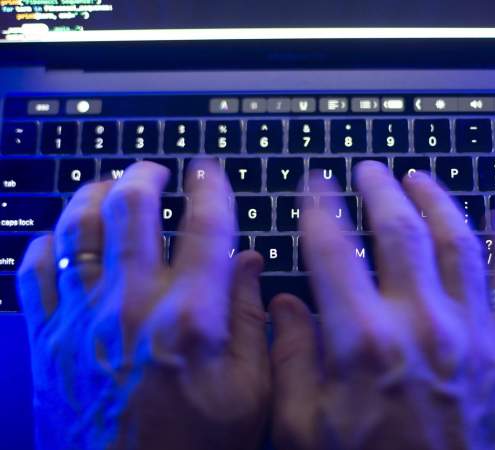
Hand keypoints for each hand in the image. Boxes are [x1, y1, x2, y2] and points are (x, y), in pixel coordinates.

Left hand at [18, 162, 269, 449]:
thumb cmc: (198, 446)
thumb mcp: (250, 391)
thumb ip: (252, 320)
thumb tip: (250, 261)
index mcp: (190, 319)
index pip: (205, 229)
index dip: (210, 189)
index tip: (209, 170)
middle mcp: (131, 307)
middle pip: (130, 210)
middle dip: (144, 176)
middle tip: (155, 170)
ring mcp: (81, 320)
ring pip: (77, 229)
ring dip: (94, 195)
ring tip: (110, 187)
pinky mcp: (47, 340)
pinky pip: (35, 272)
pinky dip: (48, 243)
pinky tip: (64, 238)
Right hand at [270, 162, 494, 449]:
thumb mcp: (304, 429)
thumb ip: (290, 360)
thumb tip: (284, 306)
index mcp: (362, 342)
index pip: (333, 250)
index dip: (320, 208)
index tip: (316, 184)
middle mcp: (420, 324)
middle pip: (399, 231)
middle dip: (380, 190)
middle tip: (369, 169)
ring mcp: (470, 332)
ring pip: (456, 242)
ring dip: (437, 201)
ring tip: (419, 177)